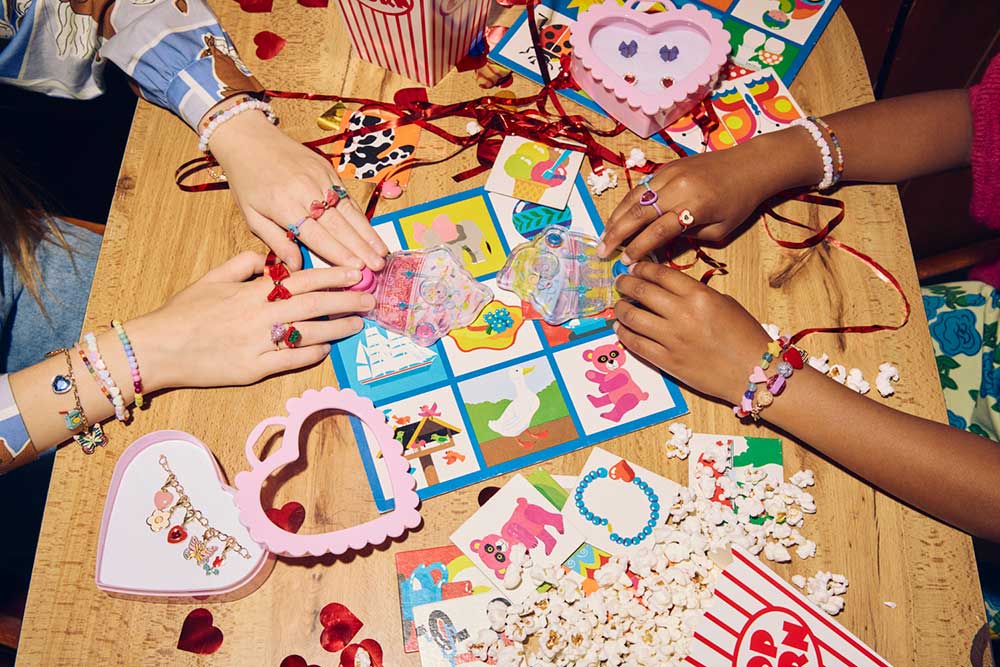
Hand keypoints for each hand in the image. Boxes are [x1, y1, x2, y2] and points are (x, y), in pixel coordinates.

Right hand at [128, 252, 374, 390]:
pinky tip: (327, 349)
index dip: (333, 276)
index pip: (302, 279)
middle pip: (313, 305)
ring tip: (357, 325)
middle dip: (346, 302)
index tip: (356, 274)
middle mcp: (259, 315)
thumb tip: (271, 260)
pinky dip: (311, 354)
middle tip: (370, 301)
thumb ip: (244, 264)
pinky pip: (290, 361)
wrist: (159, 347)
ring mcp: (257, 344)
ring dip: (337, 329)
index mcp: (252, 291)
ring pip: (308, 334)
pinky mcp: (253, 369)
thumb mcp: (213, 277)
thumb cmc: (186, 311)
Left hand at [208, 111, 388, 270]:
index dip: (339, 254)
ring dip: (368, 233)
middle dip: (361, 248)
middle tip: (378, 266)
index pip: (318, 236)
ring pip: (349, 211)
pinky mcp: (327, 169)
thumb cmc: (248, 180)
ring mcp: (320, 178)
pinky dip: (360, 215)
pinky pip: (347, 196)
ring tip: (382, 252)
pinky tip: (371, 231)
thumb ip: (276, 241)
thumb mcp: (252, 216)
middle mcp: (306, 192)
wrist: (249, 139)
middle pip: (339, 226)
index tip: (357, 269)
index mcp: (285, 207)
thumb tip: (296, 266)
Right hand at [598, 141, 775, 263]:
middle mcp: (678, 187)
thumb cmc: (738, 202)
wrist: (748, 166)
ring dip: (615, 219)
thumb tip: (658, 243)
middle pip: (639, 213)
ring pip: (634, 198)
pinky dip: (625, 204)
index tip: (625, 263)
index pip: (658, 231)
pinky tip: (616, 218)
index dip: (638, 248)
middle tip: (601, 252)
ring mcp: (670, 174)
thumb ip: (688, 236)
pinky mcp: (666, 167)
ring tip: (603, 237)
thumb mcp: (719, 230)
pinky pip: (640, 187)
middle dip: (617, 234)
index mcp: (695, 206)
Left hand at [612, 262, 770, 403]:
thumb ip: (696, 294)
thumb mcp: (725, 303)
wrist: (754, 372)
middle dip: (626, 283)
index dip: (641, 268)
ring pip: (632, 317)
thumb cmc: (745, 336)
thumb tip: (669, 290)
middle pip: (641, 291)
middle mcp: (682, 314)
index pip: (660, 274)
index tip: (634, 267)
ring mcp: (672, 338)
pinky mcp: (666, 361)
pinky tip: (620, 327)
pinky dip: (623, 333)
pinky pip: (635, 344)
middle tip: (620, 282)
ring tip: (618, 305)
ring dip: (620, 308)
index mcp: (698, 295)